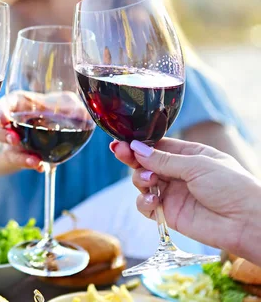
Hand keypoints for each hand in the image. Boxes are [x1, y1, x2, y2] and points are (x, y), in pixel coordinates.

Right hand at [0, 91, 86, 171]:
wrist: (57, 128)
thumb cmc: (57, 109)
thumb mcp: (64, 102)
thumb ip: (72, 104)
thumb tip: (82, 113)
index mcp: (16, 105)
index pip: (0, 106)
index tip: (4, 119)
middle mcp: (10, 124)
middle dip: (4, 136)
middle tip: (15, 139)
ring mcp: (13, 143)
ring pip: (7, 150)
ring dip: (18, 156)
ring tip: (33, 160)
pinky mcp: (21, 156)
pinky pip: (21, 163)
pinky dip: (31, 165)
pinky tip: (42, 167)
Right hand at [111, 138, 260, 253]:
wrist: (246, 222)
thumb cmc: (231, 187)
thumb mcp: (197, 165)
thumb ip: (164, 160)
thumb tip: (136, 148)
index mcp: (190, 155)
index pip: (158, 146)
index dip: (139, 144)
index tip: (122, 142)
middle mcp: (178, 173)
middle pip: (145, 162)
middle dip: (131, 157)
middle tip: (119, 152)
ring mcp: (172, 193)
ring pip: (142, 182)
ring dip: (139, 179)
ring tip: (149, 180)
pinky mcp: (168, 213)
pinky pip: (146, 205)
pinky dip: (144, 201)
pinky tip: (154, 200)